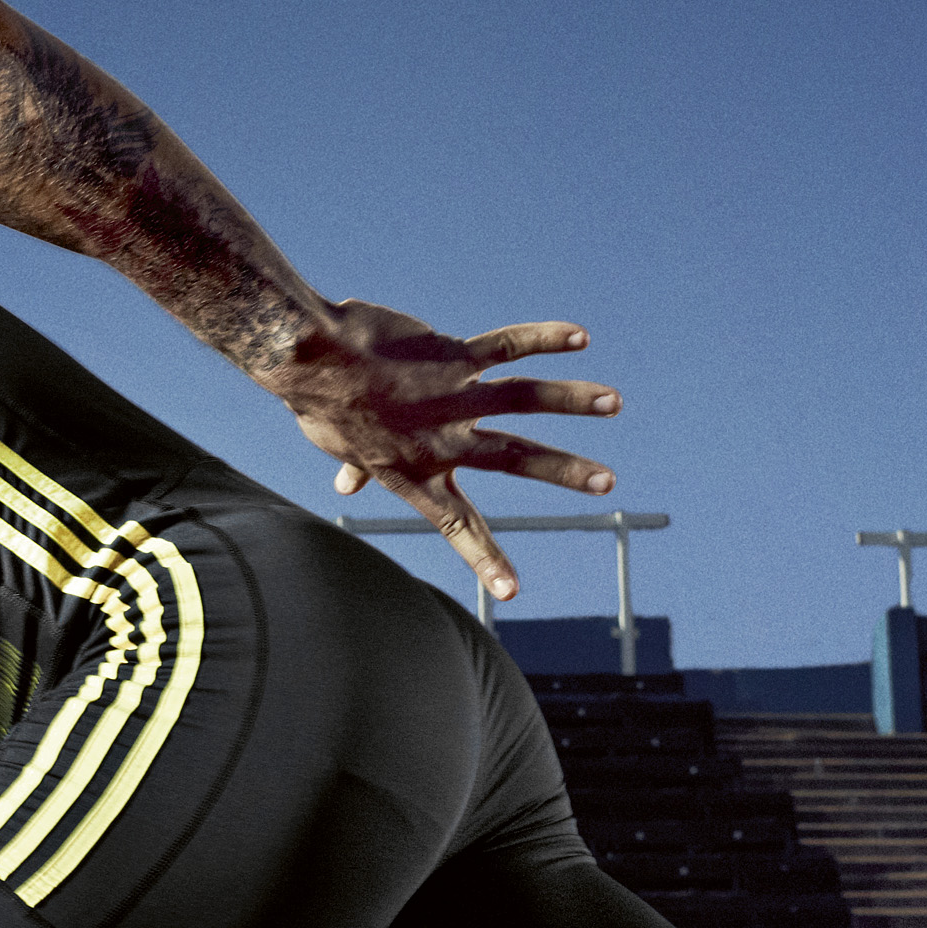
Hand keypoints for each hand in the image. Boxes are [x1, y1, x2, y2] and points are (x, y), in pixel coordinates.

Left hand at [269, 302, 620, 602]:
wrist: (312, 357)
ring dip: (573, 401)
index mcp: (416, 475)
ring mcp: (453, 397)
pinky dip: (544, 339)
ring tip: (615, 402)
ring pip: (524, 399)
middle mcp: (444, 442)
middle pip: (515, 460)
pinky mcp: (453, 356)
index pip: (457, 526)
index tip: (512, 590)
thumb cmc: (320, 404)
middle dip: (565, 471)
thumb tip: (346, 486)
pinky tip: (579, 337)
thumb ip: (358, 467)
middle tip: (607, 482)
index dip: (484, 559)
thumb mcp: (338, 448)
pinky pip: (507, 346)